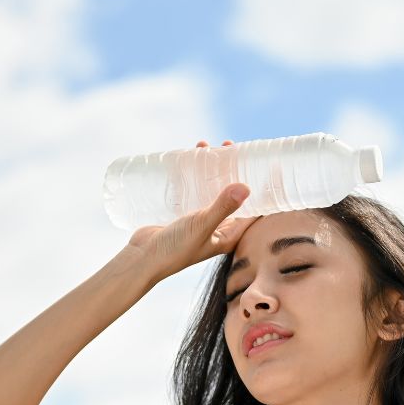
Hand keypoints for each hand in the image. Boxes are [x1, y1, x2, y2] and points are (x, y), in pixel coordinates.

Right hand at [120, 139, 259, 282]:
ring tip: (206, 146)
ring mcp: (199, 220)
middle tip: (228, 146)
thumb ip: (223, 207)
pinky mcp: (183, 215)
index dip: (259, 188)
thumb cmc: (175, 249)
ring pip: (211, 188)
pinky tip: (189, 159)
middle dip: (231, 169)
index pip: (252, 210)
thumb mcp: (202, 225)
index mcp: (229, 235)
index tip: (261, 164)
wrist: (142, 258)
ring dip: (210, 168)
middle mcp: (217, 227)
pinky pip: (193, 190)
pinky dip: (193, 175)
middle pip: (231, 194)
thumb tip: (246, 187)